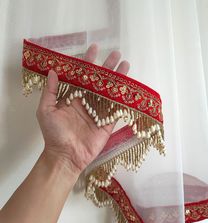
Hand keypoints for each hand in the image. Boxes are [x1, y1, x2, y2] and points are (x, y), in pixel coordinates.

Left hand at [36, 45, 129, 174]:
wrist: (66, 156)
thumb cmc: (53, 134)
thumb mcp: (46, 110)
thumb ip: (50, 91)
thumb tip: (53, 70)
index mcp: (73, 97)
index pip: (82, 75)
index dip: (87, 62)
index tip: (94, 48)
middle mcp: (87, 102)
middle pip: (99, 81)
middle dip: (107, 67)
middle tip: (116, 54)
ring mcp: (98, 112)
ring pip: (109, 92)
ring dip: (118, 80)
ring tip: (126, 66)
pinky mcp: (107, 123)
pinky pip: (116, 110)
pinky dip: (122, 100)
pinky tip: (129, 89)